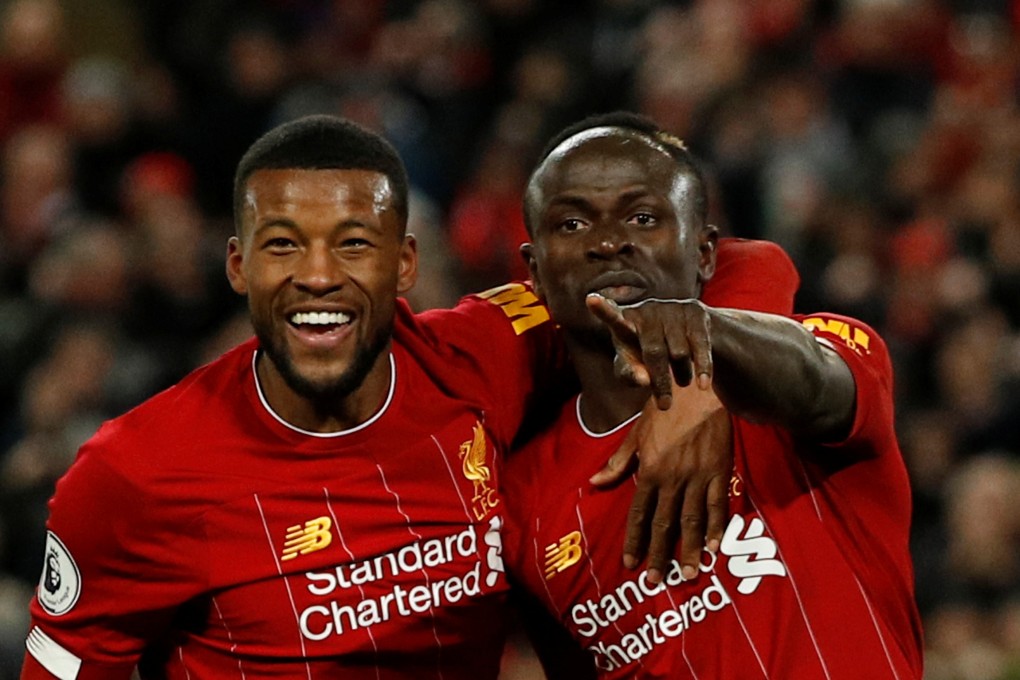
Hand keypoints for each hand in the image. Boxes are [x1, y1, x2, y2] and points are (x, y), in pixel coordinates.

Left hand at [586, 294, 713, 409]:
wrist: (686, 333)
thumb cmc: (646, 353)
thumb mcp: (633, 366)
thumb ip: (630, 375)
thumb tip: (645, 379)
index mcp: (624, 321)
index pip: (612, 317)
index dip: (603, 309)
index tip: (591, 300)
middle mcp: (647, 310)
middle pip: (654, 353)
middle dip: (660, 382)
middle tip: (664, 406)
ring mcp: (671, 308)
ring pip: (680, 353)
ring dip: (681, 374)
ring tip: (680, 377)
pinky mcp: (694, 311)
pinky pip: (700, 347)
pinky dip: (703, 369)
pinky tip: (703, 386)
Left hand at [590, 383, 731, 583]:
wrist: (696, 388)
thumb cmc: (661, 408)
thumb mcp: (635, 434)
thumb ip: (618, 462)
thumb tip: (595, 482)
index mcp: (649, 469)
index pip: (638, 513)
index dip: (633, 540)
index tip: (629, 564)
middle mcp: (672, 478)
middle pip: (664, 523)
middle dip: (659, 554)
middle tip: (657, 580)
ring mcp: (698, 476)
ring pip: (692, 519)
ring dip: (689, 548)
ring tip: (687, 573)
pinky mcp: (720, 471)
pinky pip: (718, 504)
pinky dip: (717, 526)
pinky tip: (713, 546)